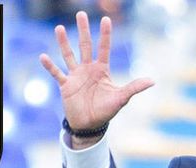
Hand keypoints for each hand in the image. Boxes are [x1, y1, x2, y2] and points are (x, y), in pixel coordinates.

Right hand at [39, 13, 153, 132]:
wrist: (90, 125)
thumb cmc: (106, 111)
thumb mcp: (121, 98)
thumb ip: (134, 87)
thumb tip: (152, 81)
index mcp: (101, 70)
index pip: (104, 48)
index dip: (105, 34)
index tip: (106, 19)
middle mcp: (88, 69)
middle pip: (85, 46)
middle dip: (84, 30)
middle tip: (81, 13)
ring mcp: (76, 76)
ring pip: (69, 55)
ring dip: (64, 42)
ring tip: (60, 28)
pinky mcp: (66, 85)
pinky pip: (57, 73)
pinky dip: (50, 66)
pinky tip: (43, 56)